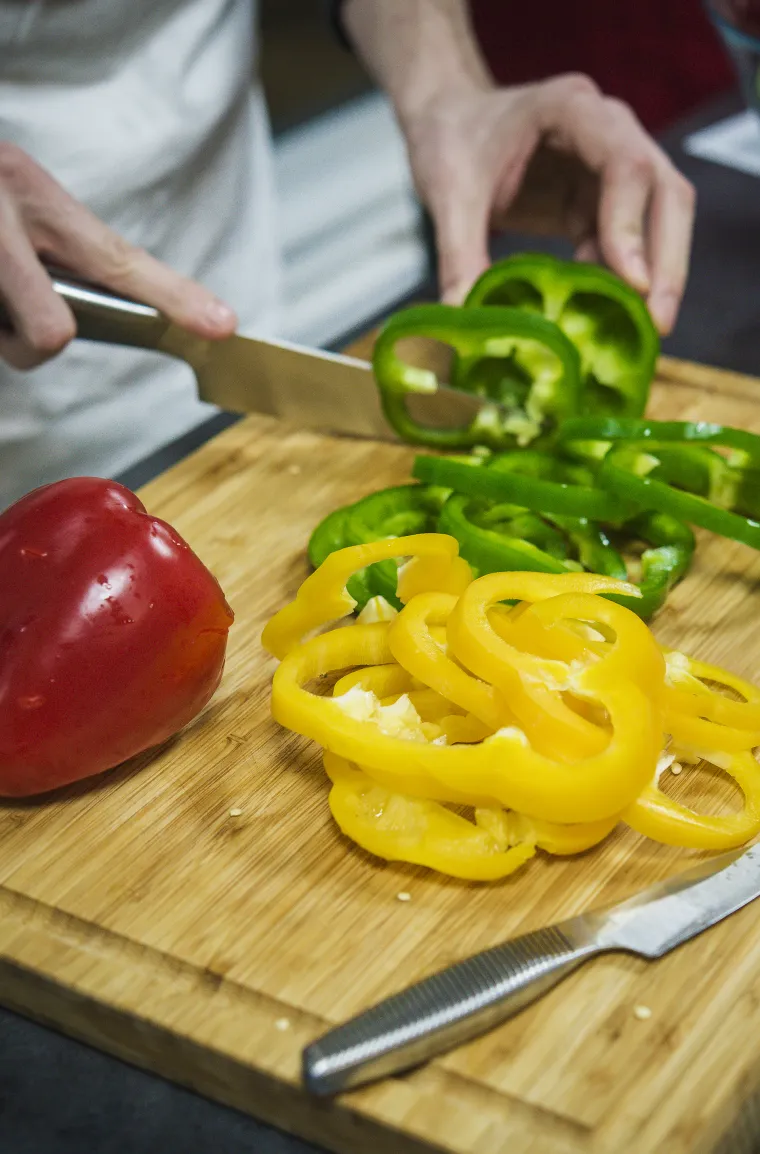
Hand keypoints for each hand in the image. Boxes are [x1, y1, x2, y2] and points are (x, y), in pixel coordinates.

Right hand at [0, 143, 236, 369]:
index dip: (175, 296)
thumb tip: (88, 322)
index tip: (223, 325)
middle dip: (36, 339)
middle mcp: (4, 213)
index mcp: (33, 194)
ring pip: (12, 341)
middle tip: (11, 308)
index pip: (118, 258)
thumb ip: (62, 253)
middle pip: (53, 332)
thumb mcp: (20, 201)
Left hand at [402, 74, 695, 334]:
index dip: (632, 225)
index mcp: (573, 110)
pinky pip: (627, 244)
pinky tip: (600, 314)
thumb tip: (463, 319)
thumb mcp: (448, 195)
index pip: (625, 165)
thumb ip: (458, 255)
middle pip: (665, 193)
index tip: (633, 283)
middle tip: (658, 324)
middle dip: (666, 261)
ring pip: (658, 220)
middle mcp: (609, 132)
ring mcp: (610, 168)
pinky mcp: (600, 202)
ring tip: (637, 331)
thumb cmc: (452, 139)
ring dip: (654, 276)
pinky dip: (620, 281)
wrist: (449, 122)